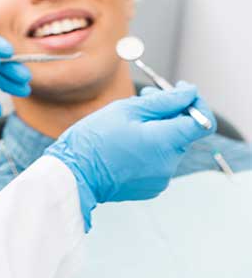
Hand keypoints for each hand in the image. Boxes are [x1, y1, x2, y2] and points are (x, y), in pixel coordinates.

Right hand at [45, 82, 215, 229]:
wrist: (75, 175)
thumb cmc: (95, 139)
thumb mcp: (126, 109)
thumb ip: (163, 101)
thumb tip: (188, 93)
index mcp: (164, 142)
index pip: (202, 122)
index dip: (195, 102)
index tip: (181, 91)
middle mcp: (169, 163)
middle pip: (183, 131)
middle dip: (170, 111)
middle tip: (146, 96)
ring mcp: (162, 178)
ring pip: (170, 144)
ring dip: (158, 128)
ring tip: (130, 120)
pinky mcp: (152, 187)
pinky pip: (159, 160)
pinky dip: (150, 147)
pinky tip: (127, 141)